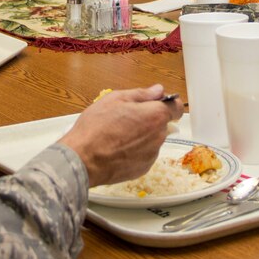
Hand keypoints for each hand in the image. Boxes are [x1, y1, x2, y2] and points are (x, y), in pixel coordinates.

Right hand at [58, 84, 183, 186]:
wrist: (82, 160)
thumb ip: (142, 94)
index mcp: (155, 116)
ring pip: (152, 140)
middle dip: (149, 119)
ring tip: (118, 134)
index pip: (176, 108)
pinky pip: (144, 155)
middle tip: (126, 117)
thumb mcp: (116, 99)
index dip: (167, 103)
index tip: (157, 102)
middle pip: (162, 124)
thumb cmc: (96, 128)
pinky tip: (117, 148)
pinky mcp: (143, 169)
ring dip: (142, 135)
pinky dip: (135, 151)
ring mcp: (151, 155)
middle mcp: (158, 136)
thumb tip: (158, 90)